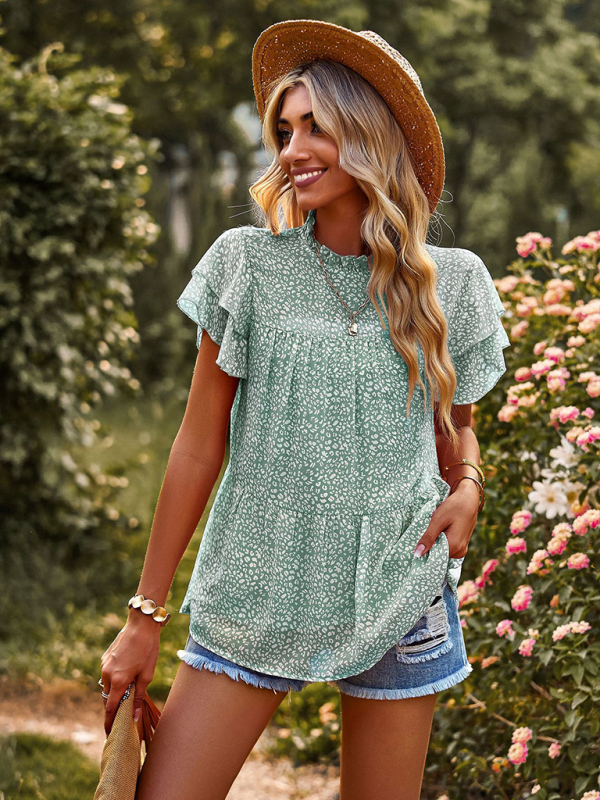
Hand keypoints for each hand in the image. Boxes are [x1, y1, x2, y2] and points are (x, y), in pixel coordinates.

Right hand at [100, 616, 160, 736]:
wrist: (141, 624)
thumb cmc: (148, 649)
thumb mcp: (147, 675)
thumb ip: (138, 697)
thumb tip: (133, 718)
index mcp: (118, 681)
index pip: (110, 709)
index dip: (109, 723)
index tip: (109, 734)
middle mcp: (107, 674)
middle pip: (107, 698)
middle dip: (113, 708)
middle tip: (122, 716)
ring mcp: (104, 665)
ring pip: (107, 686)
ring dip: (114, 692)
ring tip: (126, 694)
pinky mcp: (105, 658)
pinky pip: (107, 674)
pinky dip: (114, 680)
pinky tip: (125, 675)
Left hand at [413, 480, 479, 559]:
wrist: (468, 498)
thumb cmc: (454, 507)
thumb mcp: (437, 520)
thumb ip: (428, 538)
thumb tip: (417, 554)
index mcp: (455, 546)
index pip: (434, 556)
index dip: (424, 550)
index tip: (417, 542)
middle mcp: (460, 551)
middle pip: (438, 554)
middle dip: (430, 545)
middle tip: (428, 531)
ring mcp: (462, 549)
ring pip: (442, 550)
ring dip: (436, 541)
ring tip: (436, 529)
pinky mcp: (461, 544)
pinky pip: (448, 547)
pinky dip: (441, 540)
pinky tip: (440, 530)